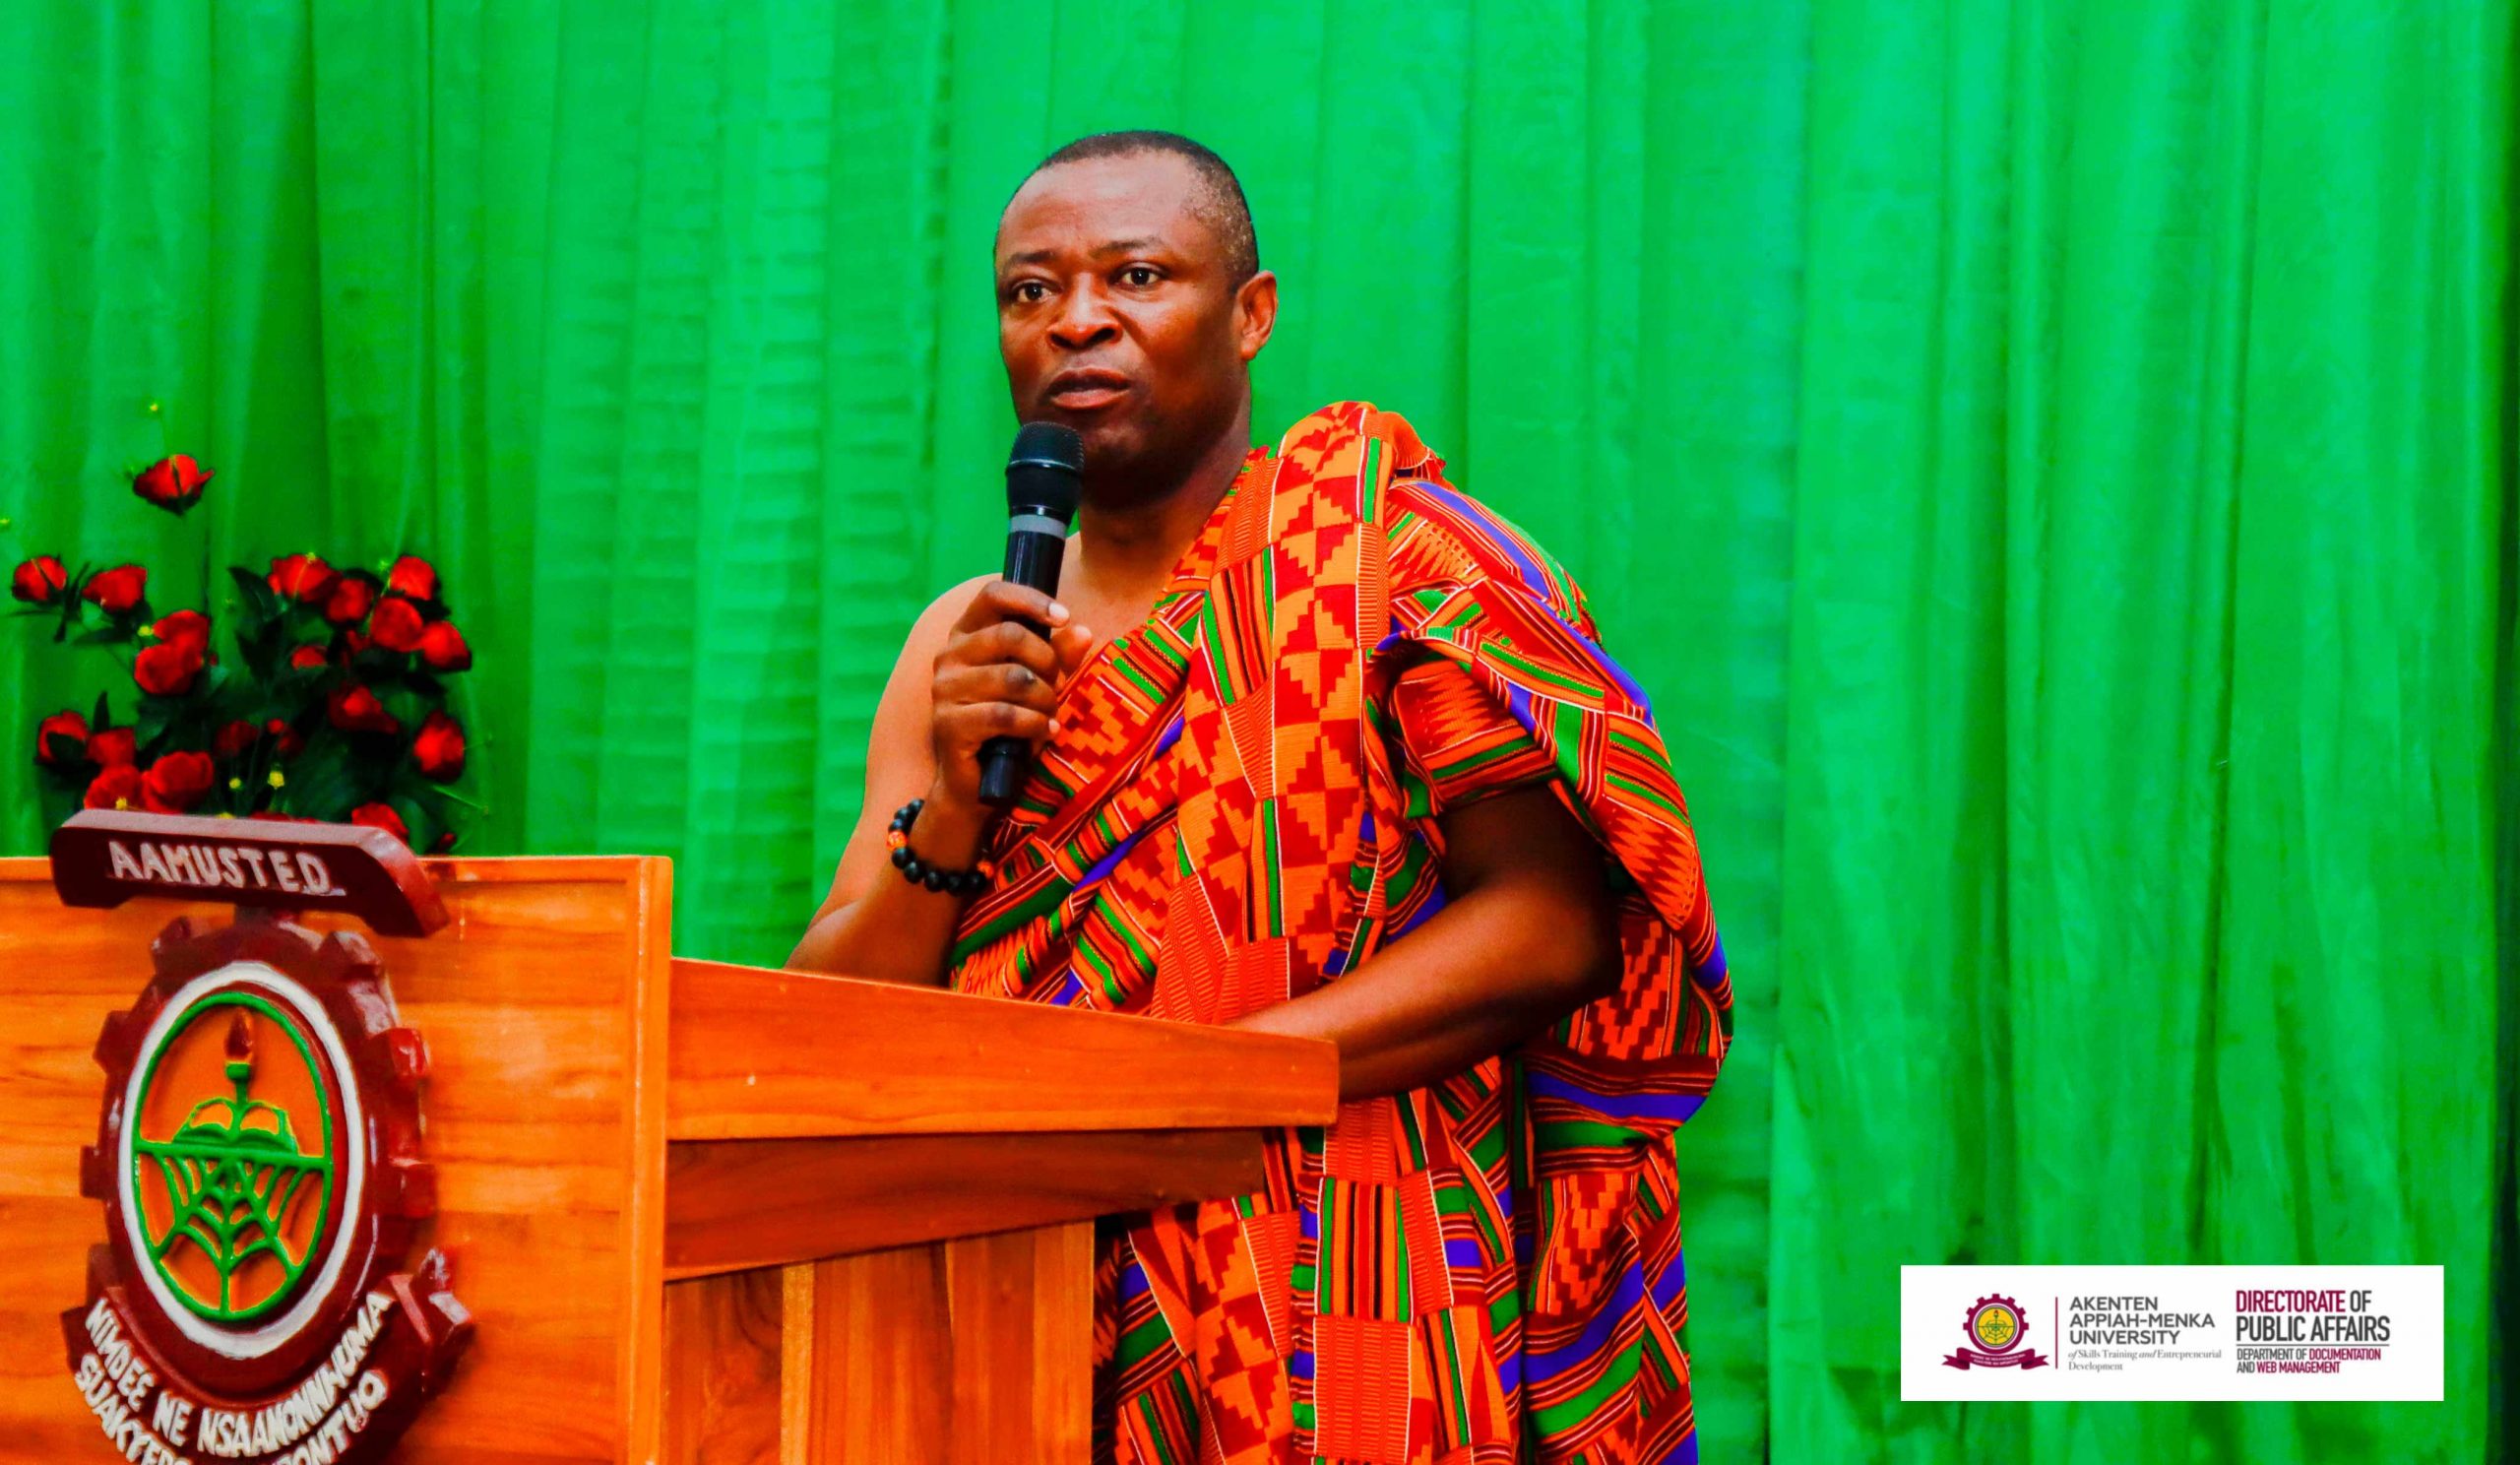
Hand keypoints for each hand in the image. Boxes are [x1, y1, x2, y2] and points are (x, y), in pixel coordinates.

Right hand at [924, 580, 1094, 824]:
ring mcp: (944, 690)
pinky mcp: (949, 724)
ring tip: (1050, 715)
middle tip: (1057, 685)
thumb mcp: (1041, 685)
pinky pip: (1005, 715)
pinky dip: (1035, 724)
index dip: (1031, 600)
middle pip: (1010, 634)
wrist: (980, 784)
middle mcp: (949, 656)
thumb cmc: (1011, 727)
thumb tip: (1082, 631)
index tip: (1064, 617)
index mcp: (966, 635)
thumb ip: (1059, 656)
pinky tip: (1045, 733)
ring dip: (1045, 699)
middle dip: (1047, 661)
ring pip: (1013, 677)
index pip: (994, 594)